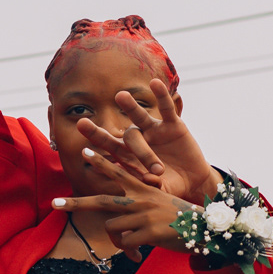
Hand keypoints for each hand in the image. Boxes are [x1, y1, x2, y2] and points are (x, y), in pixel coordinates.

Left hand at [55, 148, 189, 252]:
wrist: (204, 230)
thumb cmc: (179, 221)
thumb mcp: (157, 209)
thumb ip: (135, 215)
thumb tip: (118, 234)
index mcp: (143, 190)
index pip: (118, 172)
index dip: (101, 163)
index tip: (85, 152)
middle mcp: (140, 199)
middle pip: (101, 201)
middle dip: (76, 204)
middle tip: (54, 204)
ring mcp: (143, 214)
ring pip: (113, 228)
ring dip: (119, 242)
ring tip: (134, 248)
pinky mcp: (148, 231)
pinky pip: (125, 243)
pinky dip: (129, 252)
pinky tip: (140, 253)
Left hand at [75, 78, 218, 202]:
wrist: (191, 181)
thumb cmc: (169, 186)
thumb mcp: (160, 189)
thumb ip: (153, 187)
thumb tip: (148, 182)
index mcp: (130, 156)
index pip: (109, 144)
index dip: (96, 135)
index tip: (81, 125)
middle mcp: (140, 139)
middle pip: (129, 137)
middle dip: (132, 147)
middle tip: (123, 148)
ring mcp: (155, 130)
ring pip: (140, 117)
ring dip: (131, 107)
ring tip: (120, 97)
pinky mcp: (174, 125)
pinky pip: (167, 109)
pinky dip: (162, 96)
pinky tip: (155, 84)